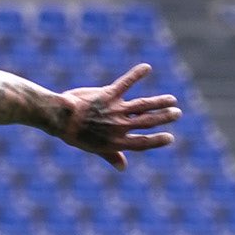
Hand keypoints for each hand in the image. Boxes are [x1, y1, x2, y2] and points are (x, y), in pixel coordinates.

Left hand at [57, 64, 180, 170]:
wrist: (57, 119)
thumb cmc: (75, 134)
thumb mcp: (93, 147)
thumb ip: (111, 155)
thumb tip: (123, 167)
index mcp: (114, 142)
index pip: (141, 144)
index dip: (157, 142)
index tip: (170, 138)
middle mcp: (117, 127)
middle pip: (147, 122)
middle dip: (164, 118)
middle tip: (177, 113)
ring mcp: (114, 111)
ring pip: (143, 105)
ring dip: (159, 102)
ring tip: (172, 99)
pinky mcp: (107, 95)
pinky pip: (126, 83)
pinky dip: (136, 74)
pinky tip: (146, 67)